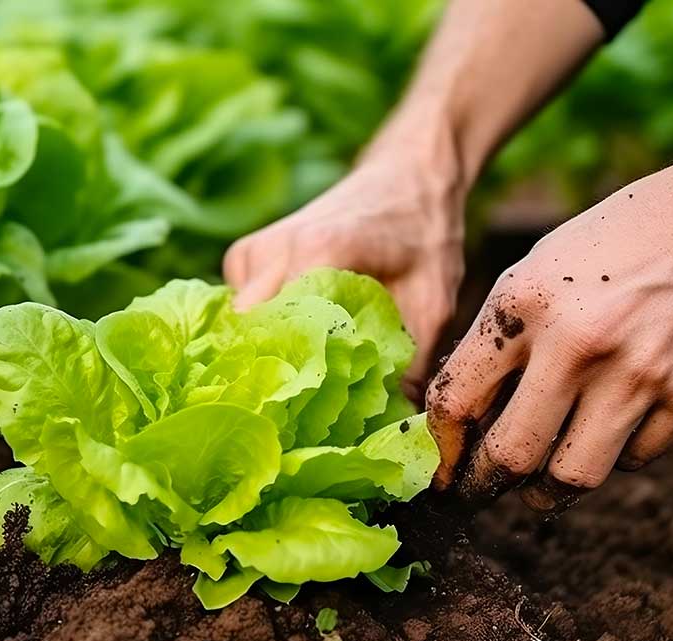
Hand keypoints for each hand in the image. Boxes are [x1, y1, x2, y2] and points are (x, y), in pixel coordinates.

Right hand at [223, 154, 465, 398]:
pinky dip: (264, 333)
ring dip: (268, 355)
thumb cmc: (423, 234)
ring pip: (238, 329)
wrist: (406, 176)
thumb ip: (413, 365)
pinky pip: (239, 313)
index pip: (278, 338)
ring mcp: (249, 253)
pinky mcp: (243, 258)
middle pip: (247, 339)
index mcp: (315, 254)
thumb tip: (397, 431)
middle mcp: (270, 251)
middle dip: (273, 377)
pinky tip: (297, 345)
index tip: (306, 421)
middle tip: (306, 411)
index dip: (288, 385)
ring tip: (305, 378)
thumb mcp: (434, 302)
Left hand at [425, 142, 672, 512]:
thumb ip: (501, 337)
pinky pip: (635, 458)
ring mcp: (639, 373)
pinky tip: (608, 434)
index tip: (440, 465)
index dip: (440, 446)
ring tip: (535, 490)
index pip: (456, 399)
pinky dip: (613, 456)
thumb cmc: (624, 238)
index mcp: (525, 302)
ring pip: (571, 476)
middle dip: (481, 486)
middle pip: (510, 456)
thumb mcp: (542, 268)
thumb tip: (464, 417)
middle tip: (474, 493)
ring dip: (545, 494)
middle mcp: (578, 342)